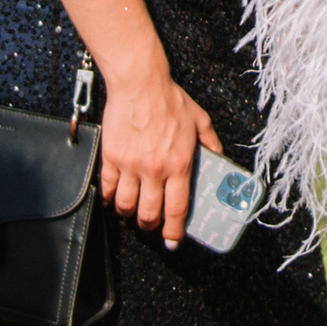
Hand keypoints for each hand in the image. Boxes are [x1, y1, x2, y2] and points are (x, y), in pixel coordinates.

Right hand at [95, 65, 222, 247]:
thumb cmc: (169, 99)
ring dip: (128, 214)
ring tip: (131, 212)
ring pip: (126, 206)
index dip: (173, 232)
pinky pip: (107, 187)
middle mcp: (155, 170)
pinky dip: (108, 198)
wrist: (139, 83)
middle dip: (149, 226)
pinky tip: (112, 198)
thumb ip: (211, 143)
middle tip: (150, 225)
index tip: (172, 242)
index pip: (176, 209)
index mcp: (179, 165)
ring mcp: (130, 165)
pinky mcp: (111, 156)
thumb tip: (219, 158)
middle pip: (148, 214)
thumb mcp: (199, 120)